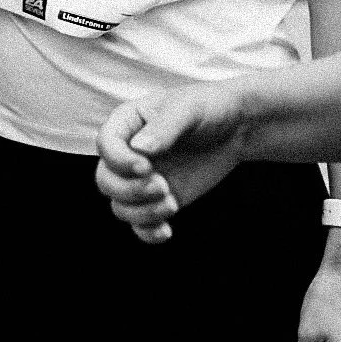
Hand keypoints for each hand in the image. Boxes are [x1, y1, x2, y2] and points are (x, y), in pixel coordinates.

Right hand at [94, 83, 250, 241]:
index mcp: (128, 122)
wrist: (234, 128)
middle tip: (164, 187)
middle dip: (131, 191)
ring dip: (142, 213)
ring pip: (120, 206)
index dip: (119, 161)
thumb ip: (163, 127)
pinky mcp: (158, 200)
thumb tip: (139, 149)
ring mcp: (141, 179)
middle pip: (105, 180)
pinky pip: (139, 224)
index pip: (105, 145)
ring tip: (172, 204)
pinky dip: (148, 233)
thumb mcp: (188, 109)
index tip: (147, 168)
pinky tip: (167, 231)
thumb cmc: (208, 108)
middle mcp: (128, 152)